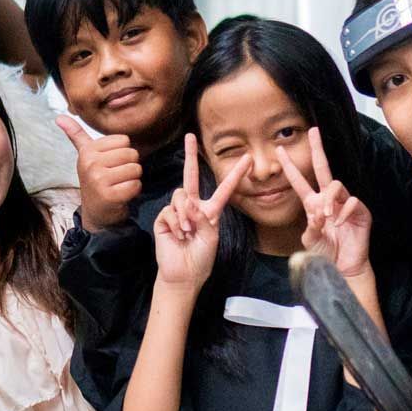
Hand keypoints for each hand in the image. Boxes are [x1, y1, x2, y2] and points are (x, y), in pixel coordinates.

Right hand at [57, 115, 141, 230]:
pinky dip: (133, 191)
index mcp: (88, 151)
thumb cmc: (95, 180)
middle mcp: (91, 164)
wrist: (95, 212)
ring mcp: (99, 180)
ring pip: (136, 169)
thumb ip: (76, 135)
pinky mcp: (109, 196)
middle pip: (132, 154)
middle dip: (130, 166)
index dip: (123, 153)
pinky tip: (122, 195)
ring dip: (132, 179)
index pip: (124, 140)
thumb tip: (59, 117)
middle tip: (116, 177)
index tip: (111, 164)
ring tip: (119, 185)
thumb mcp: (85, 155)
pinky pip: (135, 185)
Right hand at [154, 134, 250, 293]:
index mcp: (210, 211)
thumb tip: (190, 204)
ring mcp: (177, 211)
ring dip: (186, 215)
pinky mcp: (163, 218)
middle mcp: (193, 207)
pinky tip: (178, 235)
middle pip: (191, 176)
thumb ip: (203, 217)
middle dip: (189, 156)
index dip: (236, 174)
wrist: (183, 274)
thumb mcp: (210, 236)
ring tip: (187, 233)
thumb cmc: (200, 258)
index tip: (248, 158)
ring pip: (180, 196)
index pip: (224, 189)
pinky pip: (170, 211)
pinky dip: (176, 224)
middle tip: (189, 136)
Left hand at [276, 127, 371, 276]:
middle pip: (322, 168)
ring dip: (329, 200)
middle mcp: (328, 199)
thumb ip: (310, 227)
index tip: (279, 150)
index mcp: (313, 204)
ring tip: (326, 218)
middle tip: (313, 131)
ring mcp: (345, 203)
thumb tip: (317, 213)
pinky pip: (352, 202)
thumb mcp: (311, 240)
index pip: (299, 182)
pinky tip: (339, 225)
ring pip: (336, 185)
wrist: (343, 268)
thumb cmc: (325, 254)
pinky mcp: (360, 211)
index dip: (289, 167)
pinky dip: (344, 213)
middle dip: (317, 149)